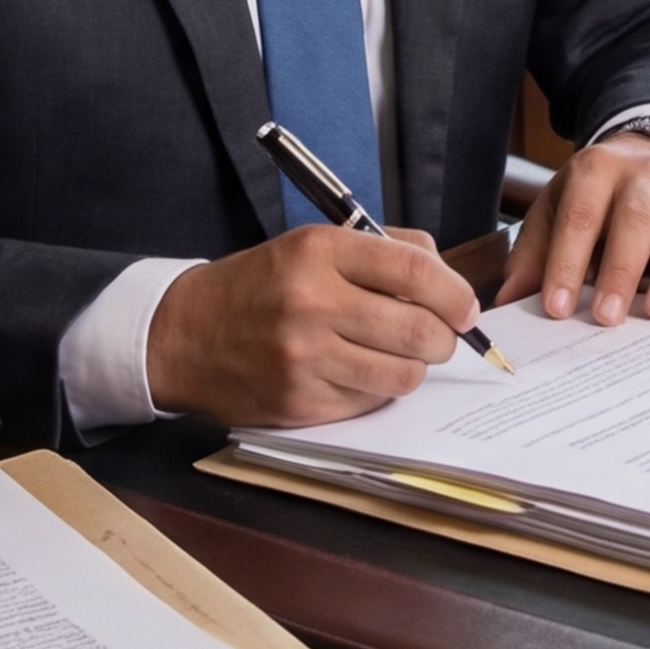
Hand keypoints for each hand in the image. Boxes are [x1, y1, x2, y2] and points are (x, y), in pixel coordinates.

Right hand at [142, 219, 484, 426]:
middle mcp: (312, 302)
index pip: (415, 270)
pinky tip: (353, 372)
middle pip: (420, 331)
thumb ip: (385, 252)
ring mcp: (304, 357)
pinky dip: (374, 390)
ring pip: (403, 374)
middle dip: (443, 338)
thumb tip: (449, 281)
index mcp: (320, 251)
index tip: (465, 308)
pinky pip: (370, 402)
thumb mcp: (313, 245)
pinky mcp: (299, 402)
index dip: (454, 294)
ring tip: (393, 355)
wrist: (184, 335)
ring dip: (412, 368)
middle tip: (437, 337)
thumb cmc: (260, 287)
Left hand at [509, 128, 649, 323]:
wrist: (647, 157)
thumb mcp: (556, 211)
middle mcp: (643, 173)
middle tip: (608, 317)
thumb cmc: (595, 197)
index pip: (579, 217)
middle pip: (635, 218)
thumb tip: (509, 302)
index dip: (567, 263)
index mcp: (595, 170)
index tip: (558, 308)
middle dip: (621, 269)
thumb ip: (534, 254)